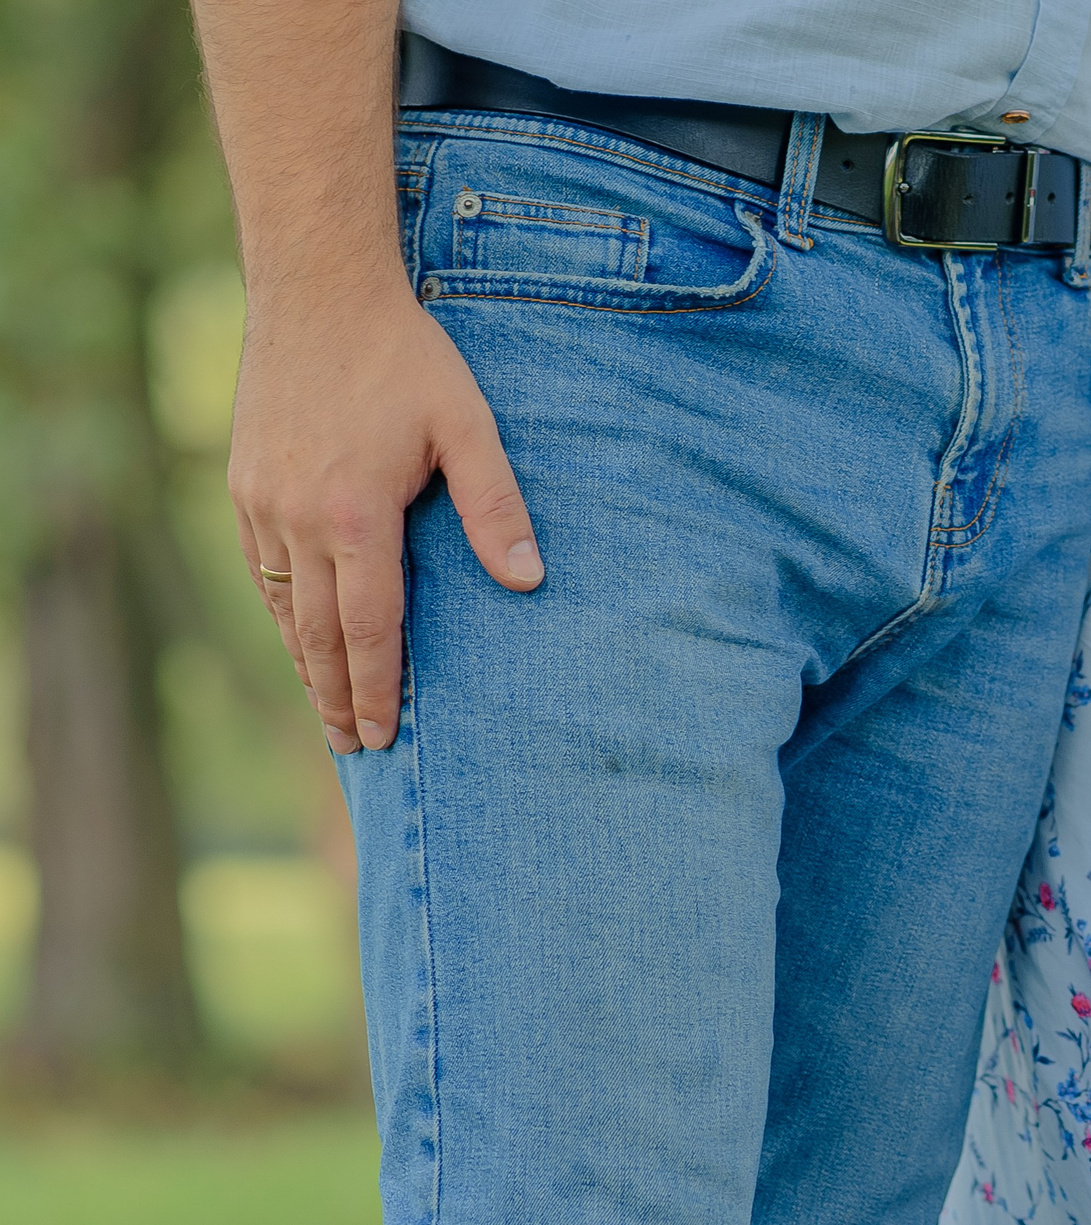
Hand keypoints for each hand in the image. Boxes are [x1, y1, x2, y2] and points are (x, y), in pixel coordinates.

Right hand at [230, 286, 541, 753]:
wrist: (318, 290)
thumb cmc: (406, 358)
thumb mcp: (468, 427)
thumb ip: (496, 507)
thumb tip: (528, 580)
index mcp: (356, 516)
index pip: (370, 630)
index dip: (378, 689)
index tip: (382, 736)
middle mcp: (298, 520)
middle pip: (319, 635)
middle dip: (336, 697)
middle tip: (353, 748)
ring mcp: (261, 503)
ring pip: (284, 607)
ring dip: (305, 664)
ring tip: (326, 710)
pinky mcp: (243, 484)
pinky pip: (261, 570)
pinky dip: (280, 613)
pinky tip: (298, 637)